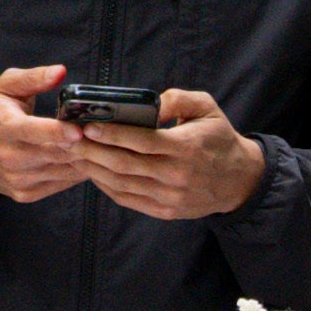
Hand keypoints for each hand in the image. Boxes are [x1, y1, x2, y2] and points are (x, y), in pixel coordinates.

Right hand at [0, 62, 93, 203]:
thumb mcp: (6, 87)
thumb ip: (33, 78)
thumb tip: (60, 72)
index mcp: (4, 127)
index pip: (34, 131)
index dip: (58, 132)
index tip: (79, 129)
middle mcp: (9, 156)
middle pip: (54, 154)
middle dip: (82, 145)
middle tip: (102, 133)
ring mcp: (17, 178)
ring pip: (61, 171)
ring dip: (84, 159)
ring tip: (100, 145)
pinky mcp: (24, 193)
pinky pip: (60, 185)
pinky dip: (75, 173)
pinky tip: (85, 159)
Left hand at [80, 83, 267, 220]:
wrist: (239, 180)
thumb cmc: (218, 137)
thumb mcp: (207, 107)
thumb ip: (178, 98)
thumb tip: (150, 105)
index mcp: (186, 147)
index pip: (140, 141)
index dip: (110, 133)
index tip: (88, 125)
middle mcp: (176, 175)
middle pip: (124, 164)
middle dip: (92, 151)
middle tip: (70, 138)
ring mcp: (170, 196)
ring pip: (122, 184)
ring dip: (95, 169)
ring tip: (76, 154)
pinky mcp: (165, 211)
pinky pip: (129, 200)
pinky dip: (107, 187)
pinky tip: (95, 172)